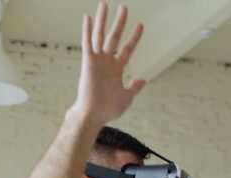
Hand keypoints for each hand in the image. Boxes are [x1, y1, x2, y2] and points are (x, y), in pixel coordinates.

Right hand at [71, 2, 145, 124]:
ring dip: (103, 20)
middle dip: (119, 22)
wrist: (94, 114)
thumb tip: (143, 79)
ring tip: (105, 4)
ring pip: (100, 35)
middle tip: (124, 7)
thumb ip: (134, 87)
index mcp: (116, 69)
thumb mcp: (127, 97)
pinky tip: (88, 17)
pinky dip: (87, 30)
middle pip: (114, 36)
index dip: (134, 37)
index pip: (127, 49)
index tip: (140, 25)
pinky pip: (87, 42)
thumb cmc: (108, 109)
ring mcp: (97, 60)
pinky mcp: (88, 61)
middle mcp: (106, 62)